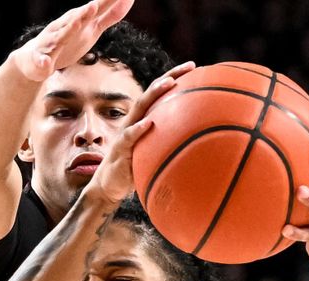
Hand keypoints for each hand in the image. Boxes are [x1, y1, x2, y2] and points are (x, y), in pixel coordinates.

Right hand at [12, 0, 133, 81]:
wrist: (35, 58)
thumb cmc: (67, 41)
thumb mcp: (92, 29)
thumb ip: (109, 16)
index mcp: (78, 22)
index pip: (94, 11)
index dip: (105, 3)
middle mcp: (64, 28)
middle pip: (76, 20)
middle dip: (84, 13)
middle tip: (94, 5)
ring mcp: (51, 43)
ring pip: (59, 36)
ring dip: (67, 30)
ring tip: (76, 24)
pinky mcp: (41, 59)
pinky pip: (42, 61)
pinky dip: (43, 61)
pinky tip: (45, 64)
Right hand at [85, 61, 195, 203]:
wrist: (109, 186)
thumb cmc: (134, 170)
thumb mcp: (154, 156)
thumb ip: (169, 148)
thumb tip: (199, 149)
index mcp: (143, 121)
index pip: (159, 95)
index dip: (175, 78)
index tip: (194, 67)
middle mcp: (134, 121)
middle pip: (151, 93)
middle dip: (170, 76)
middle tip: (189, 66)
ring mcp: (126, 133)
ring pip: (140, 107)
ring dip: (154, 93)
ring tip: (170, 83)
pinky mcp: (120, 149)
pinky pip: (129, 137)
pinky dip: (138, 129)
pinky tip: (149, 123)